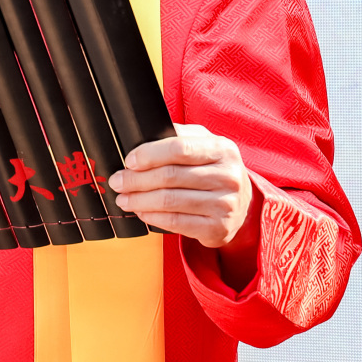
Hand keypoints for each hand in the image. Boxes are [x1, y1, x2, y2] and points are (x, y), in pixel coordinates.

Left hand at [108, 123, 255, 249]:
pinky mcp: (217, 228)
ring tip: (123, 198)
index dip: (149, 154)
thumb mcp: (205, 145)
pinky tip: (141, 212)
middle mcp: (227, 176)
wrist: (243, 206)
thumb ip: (181, 135)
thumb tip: (145, 133)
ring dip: (139, 200)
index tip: (129, 161)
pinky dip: (152, 217)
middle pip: (170, 176)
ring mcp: (225, 205)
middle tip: (117, 181)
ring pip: (169, 201)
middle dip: (136, 180)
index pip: (179, 148)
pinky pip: (176, 222)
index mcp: (222, 149)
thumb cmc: (215, 170)